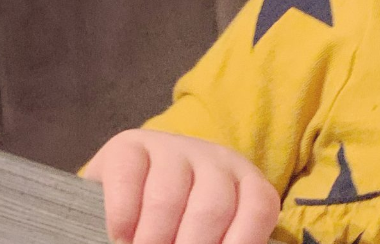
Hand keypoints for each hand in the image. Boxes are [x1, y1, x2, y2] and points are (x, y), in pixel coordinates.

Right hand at [81, 129, 279, 243]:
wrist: (133, 188)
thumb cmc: (181, 225)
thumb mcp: (213, 232)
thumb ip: (219, 239)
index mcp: (246, 183)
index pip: (258, 210)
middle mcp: (215, 159)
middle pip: (213, 208)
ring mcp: (173, 147)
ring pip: (167, 198)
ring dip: (154, 240)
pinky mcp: (130, 145)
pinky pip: (127, 179)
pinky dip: (122, 219)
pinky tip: (121, 238)